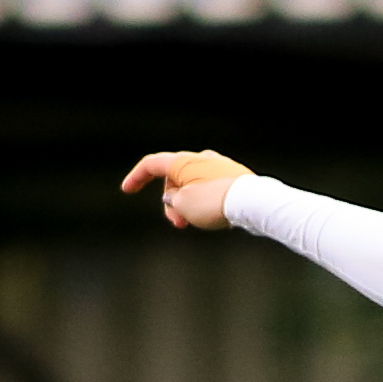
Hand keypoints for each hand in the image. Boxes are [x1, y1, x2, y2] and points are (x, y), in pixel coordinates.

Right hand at [120, 150, 252, 229]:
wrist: (254, 203)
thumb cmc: (215, 203)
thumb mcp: (182, 206)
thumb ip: (172, 201)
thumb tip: (176, 198)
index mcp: (182, 161)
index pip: (151, 164)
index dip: (137, 177)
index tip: (128, 190)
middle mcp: (202, 158)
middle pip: (175, 179)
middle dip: (172, 203)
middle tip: (178, 223)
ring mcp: (221, 166)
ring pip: (195, 185)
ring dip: (189, 205)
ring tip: (197, 222)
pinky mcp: (237, 178)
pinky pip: (213, 189)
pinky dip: (207, 202)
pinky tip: (215, 217)